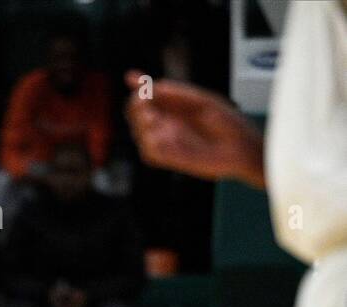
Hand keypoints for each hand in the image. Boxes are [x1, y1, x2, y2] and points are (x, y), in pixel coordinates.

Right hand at [123, 71, 264, 187]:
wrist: (240, 148)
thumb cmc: (227, 123)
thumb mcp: (200, 101)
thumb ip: (175, 93)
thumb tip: (149, 85)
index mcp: (173, 107)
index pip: (145, 96)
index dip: (138, 87)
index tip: (133, 79)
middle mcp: (166, 124)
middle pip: (135, 113)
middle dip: (136, 106)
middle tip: (145, 101)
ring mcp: (165, 142)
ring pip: (138, 132)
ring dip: (142, 124)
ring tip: (156, 119)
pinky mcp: (167, 159)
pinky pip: (149, 152)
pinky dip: (152, 143)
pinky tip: (164, 136)